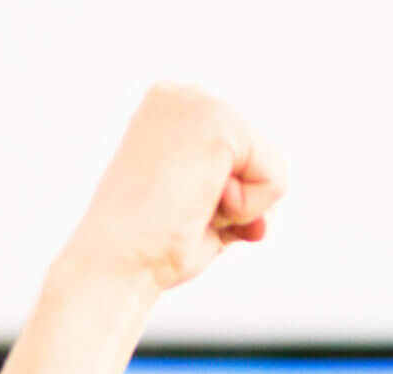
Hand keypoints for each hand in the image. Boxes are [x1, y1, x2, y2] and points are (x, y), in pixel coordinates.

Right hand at [57, 83, 286, 295]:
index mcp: (171, 111)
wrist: (118, 260)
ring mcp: (197, 102)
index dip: (227, 200)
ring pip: (271, 169)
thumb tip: (261, 224)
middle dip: (238, 204)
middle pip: (261, 159)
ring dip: (241, 209)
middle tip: (185, 214)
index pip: (242, 158)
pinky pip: (275, 180)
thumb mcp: (197, 207)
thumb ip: (232, 193)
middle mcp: (182, 95)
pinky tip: (201, 204)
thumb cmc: (151, 246)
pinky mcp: (216, 121)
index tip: (179, 210)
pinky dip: (247, 208)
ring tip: (190, 208)